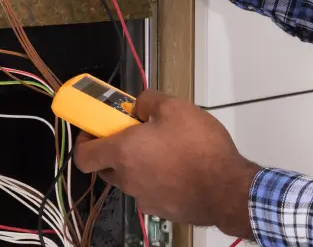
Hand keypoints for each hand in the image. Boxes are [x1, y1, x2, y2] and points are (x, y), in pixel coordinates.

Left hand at [73, 90, 259, 238]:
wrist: (228, 190)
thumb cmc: (199, 146)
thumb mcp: (174, 107)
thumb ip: (147, 101)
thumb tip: (138, 107)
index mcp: (123, 154)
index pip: (83, 156)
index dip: (84, 141)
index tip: (96, 129)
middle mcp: (128, 180)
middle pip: (106, 167)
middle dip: (115, 150)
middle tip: (136, 133)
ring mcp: (145, 199)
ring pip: (131, 179)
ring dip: (139, 164)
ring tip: (167, 148)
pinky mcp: (163, 210)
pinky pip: (151, 190)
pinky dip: (157, 179)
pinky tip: (180, 168)